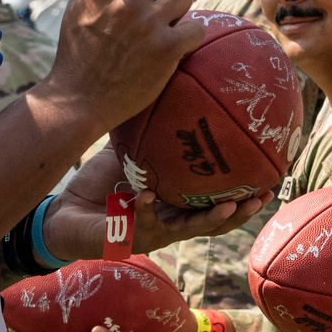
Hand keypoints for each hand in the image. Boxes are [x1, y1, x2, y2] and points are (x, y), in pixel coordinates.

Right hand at [45, 0, 200, 127]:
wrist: (80, 98)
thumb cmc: (81, 49)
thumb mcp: (82, 4)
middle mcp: (127, 2)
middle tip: (144, 15)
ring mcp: (149, 25)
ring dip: (174, 10)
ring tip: (158, 28)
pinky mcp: (167, 49)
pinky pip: (196, 27)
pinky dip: (188, 37)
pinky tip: (172, 46)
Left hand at [45, 149, 269, 259]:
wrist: (64, 214)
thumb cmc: (99, 185)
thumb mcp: (129, 154)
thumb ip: (149, 133)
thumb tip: (166, 92)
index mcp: (175, 204)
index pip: (215, 200)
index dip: (242, 192)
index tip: (267, 178)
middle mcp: (170, 221)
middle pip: (215, 221)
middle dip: (240, 211)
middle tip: (263, 196)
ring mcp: (152, 232)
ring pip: (189, 229)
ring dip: (211, 220)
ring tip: (230, 207)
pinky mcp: (128, 239)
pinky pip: (141, 224)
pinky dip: (145, 209)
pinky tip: (147, 196)